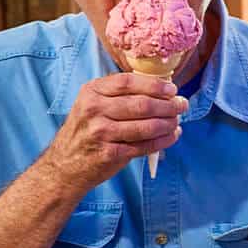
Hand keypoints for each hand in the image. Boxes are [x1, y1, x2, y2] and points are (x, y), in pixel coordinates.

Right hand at [47, 73, 187, 188]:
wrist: (65, 165)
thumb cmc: (85, 132)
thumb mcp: (92, 105)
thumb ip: (118, 95)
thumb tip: (160, 91)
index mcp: (92, 92)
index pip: (128, 82)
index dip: (154, 85)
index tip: (172, 88)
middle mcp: (94, 110)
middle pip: (142, 104)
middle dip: (168, 105)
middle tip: (182, 105)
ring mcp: (101, 133)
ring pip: (146, 125)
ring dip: (168, 123)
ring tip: (177, 121)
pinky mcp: (110, 153)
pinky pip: (144, 146)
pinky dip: (163, 141)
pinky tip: (171, 136)